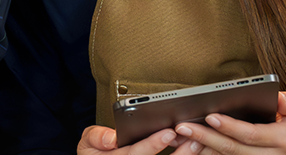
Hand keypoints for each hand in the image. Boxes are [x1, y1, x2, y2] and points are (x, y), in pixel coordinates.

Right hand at [79, 125, 193, 154]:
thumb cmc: (94, 153)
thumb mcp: (87, 143)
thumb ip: (96, 137)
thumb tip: (112, 138)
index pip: (135, 154)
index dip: (152, 144)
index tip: (169, 132)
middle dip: (178, 153)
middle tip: (194, 138)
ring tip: (198, 144)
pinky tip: (194, 151)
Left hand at [172, 92, 285, 154]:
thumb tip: (278, 97)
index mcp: (282, 141)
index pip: (251, 135)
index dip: (230, 127)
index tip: (210, 116)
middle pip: (232, 149)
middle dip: (205, 138)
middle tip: (182, 126)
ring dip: (200, 147)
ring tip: (177, 135)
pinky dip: (204, 151)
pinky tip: (186, 142)